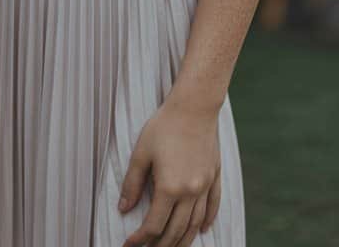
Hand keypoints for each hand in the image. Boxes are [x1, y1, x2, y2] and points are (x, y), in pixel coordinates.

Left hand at [118, 97, 220, 245]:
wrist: (195, 105)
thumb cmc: (165, 125)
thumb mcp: (141, 153)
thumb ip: (132, 184)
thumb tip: (124, 208)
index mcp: (169, 188)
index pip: (153, 225)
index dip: (140, 239)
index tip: (129, 245)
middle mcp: (190, 192)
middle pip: (176, 231)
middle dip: (160, 245)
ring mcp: (205, 185)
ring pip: (194, 224)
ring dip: (183, 240)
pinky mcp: (214, 176)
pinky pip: (213, 206)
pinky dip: (207, 221)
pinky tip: (202, 230)